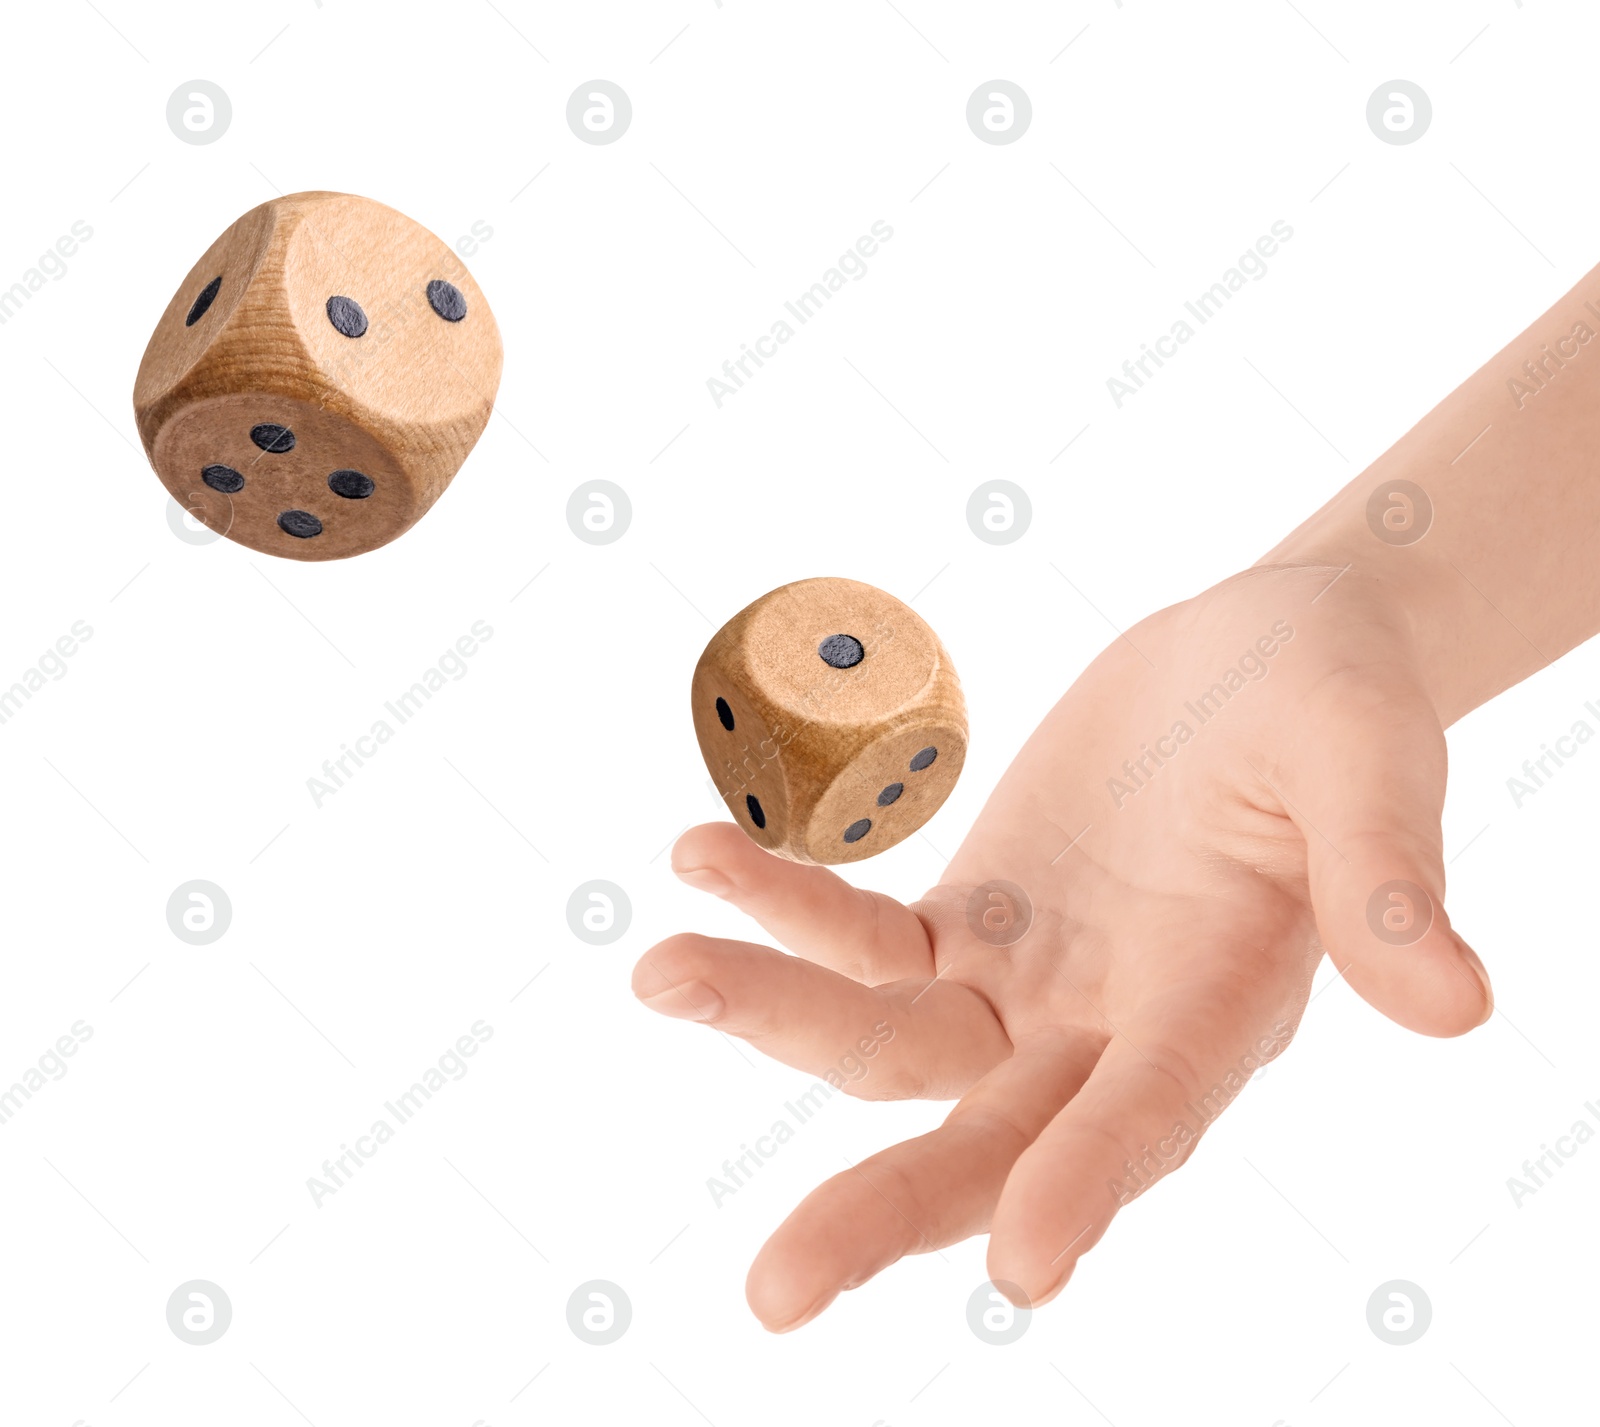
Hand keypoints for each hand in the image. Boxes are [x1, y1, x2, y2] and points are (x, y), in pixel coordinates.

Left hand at [633, 562, 1492, 1330]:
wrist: (1258, 655)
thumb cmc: (1334, 703)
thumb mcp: (1365, 760)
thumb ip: (1386, 874)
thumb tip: (1459, 1006)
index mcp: (1226, 1004)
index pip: (1156, 1109)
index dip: (1095, 1178)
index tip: (1023, 1263)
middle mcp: (1115, 1026)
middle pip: (990, 1135)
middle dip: (887, 1210)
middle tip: (775, 1291)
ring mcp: (1030, 983)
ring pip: (891, 1043)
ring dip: (775, 1013)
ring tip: (661, 969)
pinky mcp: (970, 924)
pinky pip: (863, 943)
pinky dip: (786, 911)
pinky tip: (698, 858)